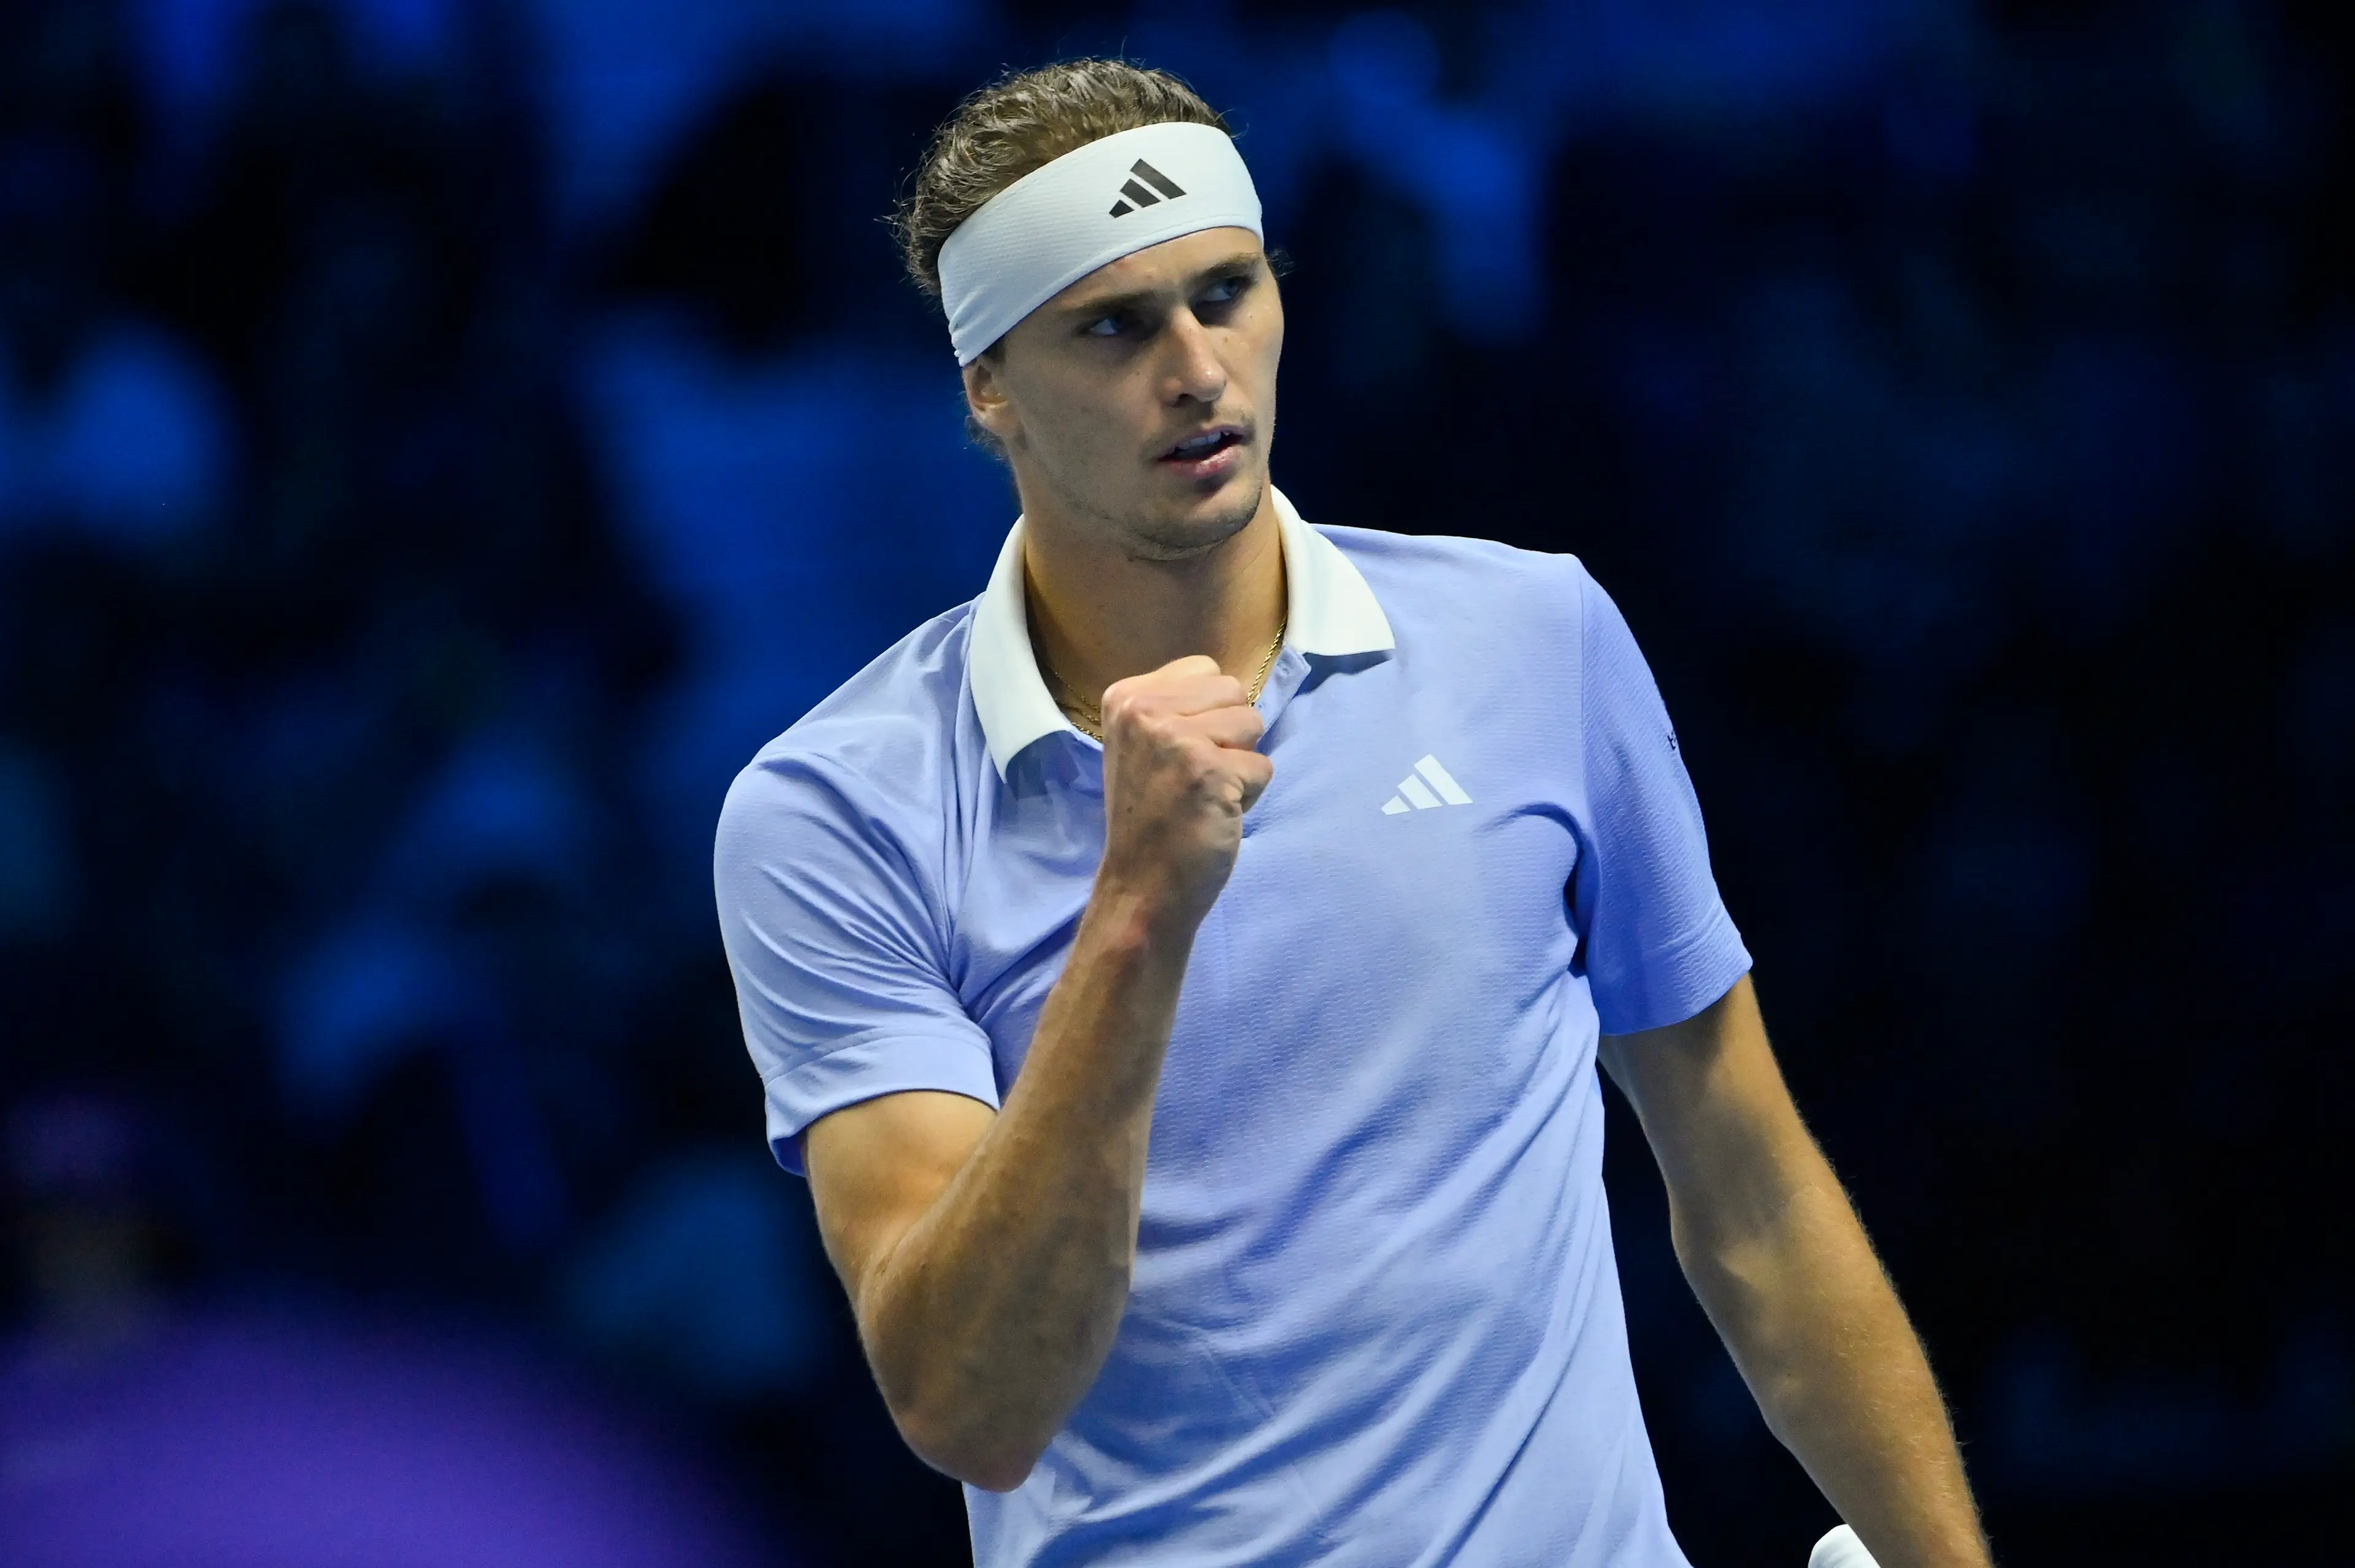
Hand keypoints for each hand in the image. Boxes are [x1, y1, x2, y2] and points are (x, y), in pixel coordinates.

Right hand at [1094, 654, 1271, 929]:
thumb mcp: (1143, 745)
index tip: (1180, 756)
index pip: (1205, 668)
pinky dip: (1249, 795)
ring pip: (1253, 724)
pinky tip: (1214, 814)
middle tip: (1194, 778)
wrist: (1141, 885)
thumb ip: (1176, 708)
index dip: (1208, 713)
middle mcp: (1142, 710)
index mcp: (1125, 697)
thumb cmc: (1152, 818)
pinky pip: (1263, 766)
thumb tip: (1235, 685)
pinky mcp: (1207, 770)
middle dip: (1229, 735)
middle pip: (1233, 691)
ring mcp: (1173, 739)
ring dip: (1240, 764)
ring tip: (1204, 794)